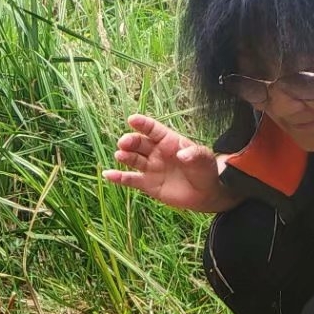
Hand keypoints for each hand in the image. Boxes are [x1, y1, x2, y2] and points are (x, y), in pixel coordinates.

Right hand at [103, 113, 229, 211]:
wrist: (205, 194)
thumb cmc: (205, 171)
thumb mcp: (204, 159)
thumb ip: (195, 154)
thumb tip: (183, 154)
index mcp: (169, 140)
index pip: (153, 129)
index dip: (143, 124)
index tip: (132, 120)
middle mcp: (156, 152)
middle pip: (139, 143)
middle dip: (131, 141)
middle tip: (124, 143)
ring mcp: (151, 168)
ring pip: (133, 159)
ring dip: (125, 156)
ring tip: (120, 155)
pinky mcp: (147, 184)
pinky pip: (131, 180)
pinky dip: (119, 178)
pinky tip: (108, 175)